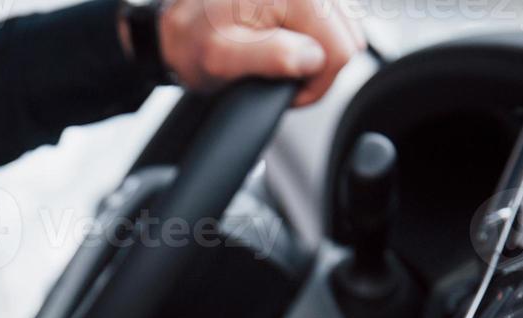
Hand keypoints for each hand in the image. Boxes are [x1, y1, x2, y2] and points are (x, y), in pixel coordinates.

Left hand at [157, 0, 364, 104]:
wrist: (177, 22)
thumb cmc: (193, 40)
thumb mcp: (222, 59)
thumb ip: (271, 58)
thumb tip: (312, 59)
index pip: (340, 50)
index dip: (316, 82)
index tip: (285, 89)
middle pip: (345, 38)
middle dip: (315, 67)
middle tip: (277, 75)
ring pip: (340, 31)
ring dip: (312, 54)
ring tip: (275, 57)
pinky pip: (329, 22)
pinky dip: (309, 39)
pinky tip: (282, 42)